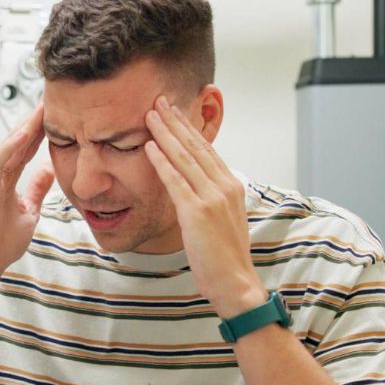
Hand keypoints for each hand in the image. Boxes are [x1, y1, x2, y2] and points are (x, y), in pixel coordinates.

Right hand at [0, 102, 55, 280]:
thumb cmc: (0, 241)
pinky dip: (10, 146)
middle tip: (52, 99)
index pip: (25, 147)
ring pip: (8, 145)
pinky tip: (25, 133)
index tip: (57, 112)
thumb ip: (36, 188)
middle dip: (34, 120)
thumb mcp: (29, 209)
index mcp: (5, 177)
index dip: (40, 129)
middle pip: (17, 140)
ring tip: (42, 108)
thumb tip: (48, 169)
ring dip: (25, 126)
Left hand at [143, 96, 266, 318]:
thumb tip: (195, 189)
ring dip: (165, 133)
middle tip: (159, 101)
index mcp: (232, 186)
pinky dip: (161, 161)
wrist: (235, 284)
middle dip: (175, 121)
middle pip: (196, 146)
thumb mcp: (222, 221)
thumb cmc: (225, 258)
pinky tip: (149, 146)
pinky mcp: (197, 212)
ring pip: (184, 158)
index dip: (188, 128)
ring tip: (150, 114)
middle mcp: (225, 186)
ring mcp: (212, 198)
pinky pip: (175, 181)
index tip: (174, 112)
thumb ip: (211, 200)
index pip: (207, 150)